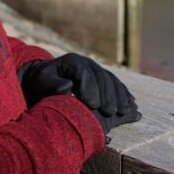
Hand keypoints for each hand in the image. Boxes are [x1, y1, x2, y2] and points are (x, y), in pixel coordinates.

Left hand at [17, 53, 140, 132]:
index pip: (85, 72)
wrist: (45, 78)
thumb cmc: (41, 82)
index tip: (93, 105)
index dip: (90, 88)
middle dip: (108, 95)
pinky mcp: (102, 79)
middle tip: (110, 112)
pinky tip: (131, 106)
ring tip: (124, 111)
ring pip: (112, 81)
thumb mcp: (42, 81)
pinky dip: (124, 95)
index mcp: (72, 61)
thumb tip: (67, 87)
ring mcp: (96, 69)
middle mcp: (87, 63)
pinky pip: (117, 85)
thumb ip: (53, 84)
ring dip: (120, 96)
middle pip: (102, 77)